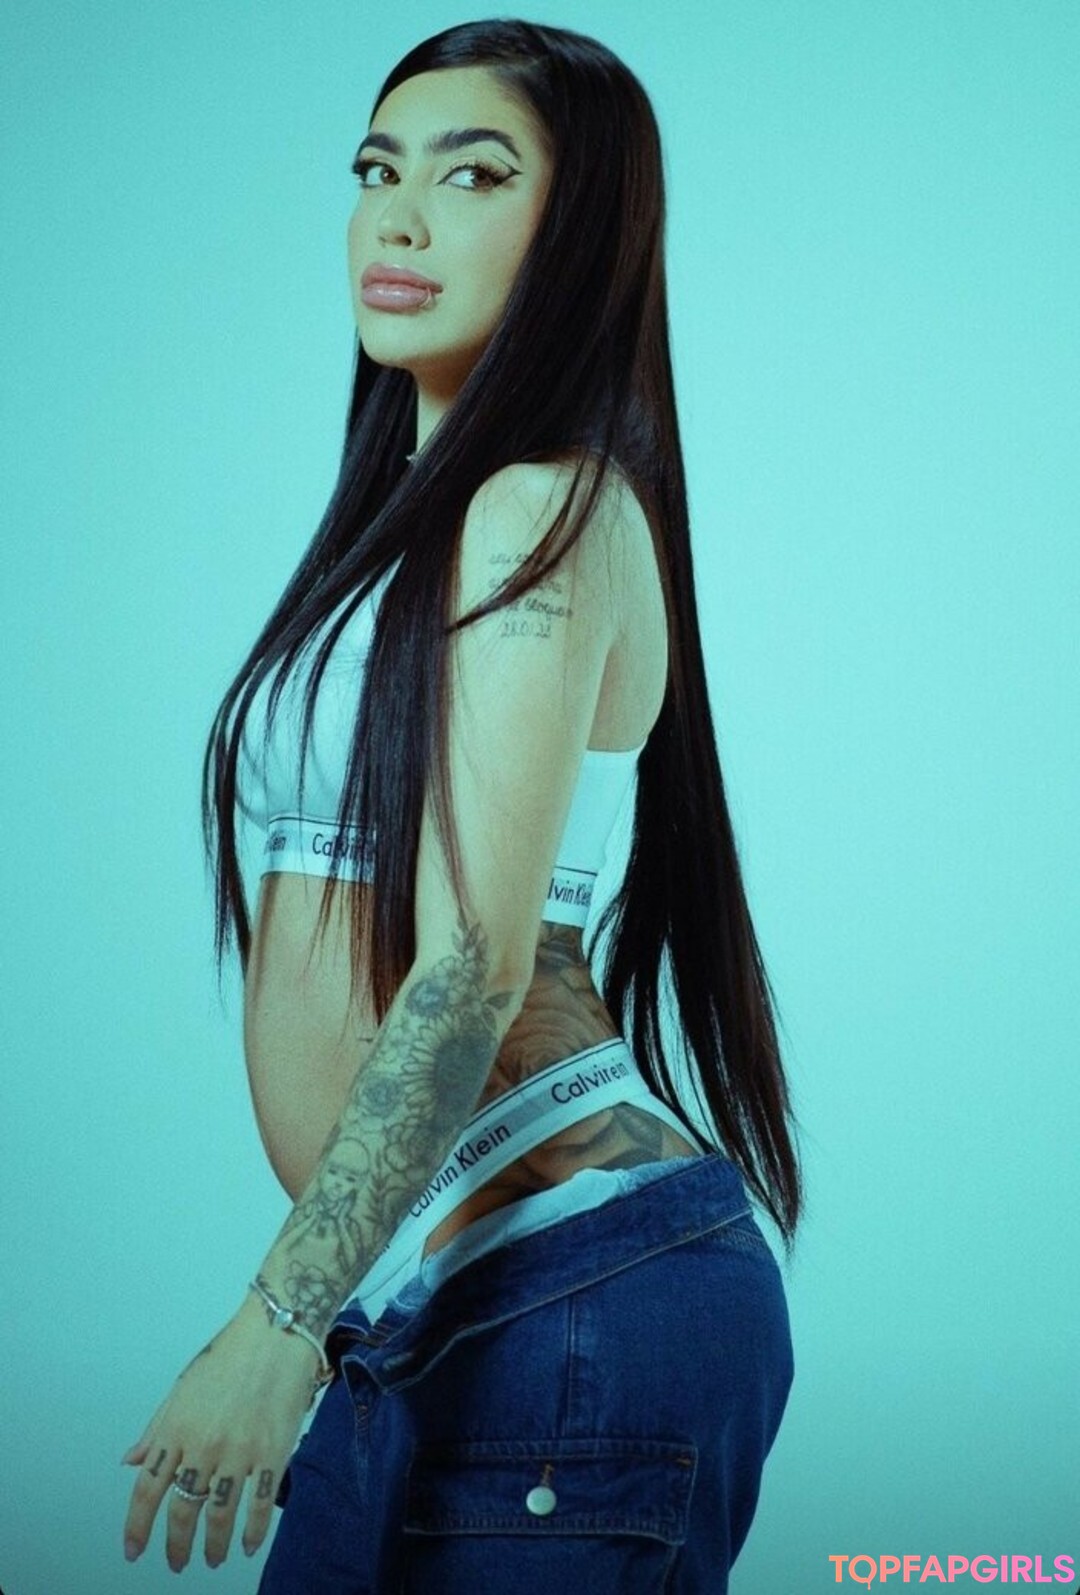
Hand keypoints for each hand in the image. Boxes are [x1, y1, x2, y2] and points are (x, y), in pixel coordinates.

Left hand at [121, 1292, 321, 1571]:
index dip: (138, 1526)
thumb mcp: (183, 1387)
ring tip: (212, 1557)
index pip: (147, 1489)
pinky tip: (248, 1544)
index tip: (134, 1549)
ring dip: (213, 1545)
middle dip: (177, 1544)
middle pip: (183, 1510)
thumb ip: (157, 1428)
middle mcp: (204, 1444)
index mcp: (177, 1428)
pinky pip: (260, 1505)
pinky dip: (254, 1531)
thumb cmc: (229, 1355)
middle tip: (178, 1561)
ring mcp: (240, 1451)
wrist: (276, 1332)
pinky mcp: (273, 1452)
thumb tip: (132, 1460)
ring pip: (220, 1515)